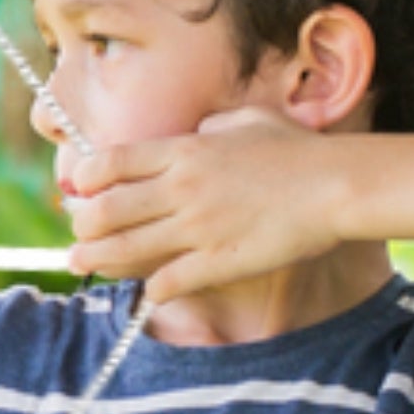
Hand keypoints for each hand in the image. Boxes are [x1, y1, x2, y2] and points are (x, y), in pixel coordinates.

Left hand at [58, 112, 347, 301]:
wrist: (337, 186)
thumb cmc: (298, 150)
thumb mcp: (249, 120)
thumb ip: (214, 125)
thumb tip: (200, 129)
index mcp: (184, 151)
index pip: (110, 163)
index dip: (85, 179)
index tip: (80, 189)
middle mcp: (181, 189)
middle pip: (106, 210)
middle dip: (82, 225)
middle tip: (77, 233)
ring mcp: (198, 228)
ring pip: (125, 249)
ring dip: (96, 259)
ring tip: (81, 262)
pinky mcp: (219, 261)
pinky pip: (167, 281)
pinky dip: (150, 289)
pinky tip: (147, 292)